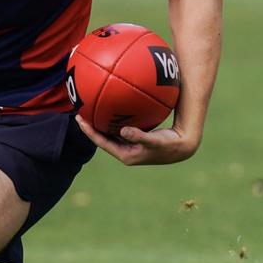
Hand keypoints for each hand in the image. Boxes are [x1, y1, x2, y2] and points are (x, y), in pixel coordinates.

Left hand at [76, 115, 197, 165]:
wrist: (182, 148)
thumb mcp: (154, 142)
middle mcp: (125, 151)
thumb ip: (139, 136)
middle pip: (102, 137)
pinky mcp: (136, 139)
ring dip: (100, 122)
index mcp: (126, 155)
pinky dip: (114, 119)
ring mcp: (130, 145)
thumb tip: (123, 130)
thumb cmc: (169, 146)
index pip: (102, 142)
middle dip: (91, 126)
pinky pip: (120, 127)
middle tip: (80, 112)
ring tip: (91, 109)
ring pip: (110, 132)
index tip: (79, 119)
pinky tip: (112, 106)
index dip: (89, 131)